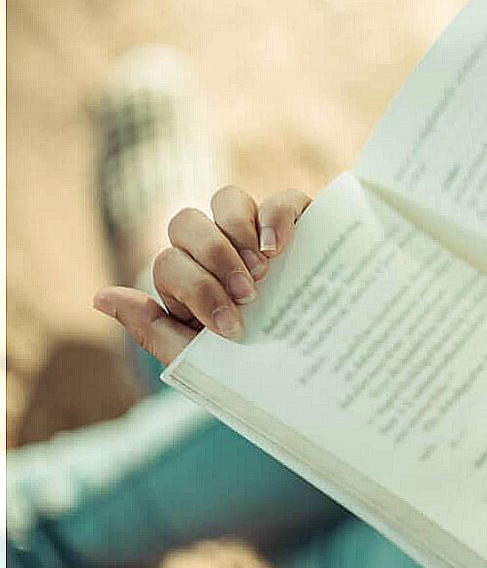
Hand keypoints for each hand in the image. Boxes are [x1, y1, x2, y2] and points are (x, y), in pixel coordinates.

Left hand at [91, 186, 311, 365]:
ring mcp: (255, 231)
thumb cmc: (248, 364)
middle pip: (186, 222)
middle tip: (247, 294)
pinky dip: (277, 218)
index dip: (196, 289)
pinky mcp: (297, 223)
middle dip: (214, 259)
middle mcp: (215, 247)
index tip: (231, 326)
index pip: (169, 263)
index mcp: (187, 278)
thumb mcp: (198, 357)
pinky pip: (281, 199)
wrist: (303, 369)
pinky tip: (281, 250)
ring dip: (237, 234)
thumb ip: (151, 328)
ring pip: (226, 198)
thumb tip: (101, 296)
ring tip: (263, 272)